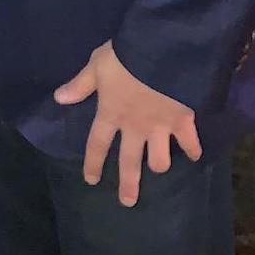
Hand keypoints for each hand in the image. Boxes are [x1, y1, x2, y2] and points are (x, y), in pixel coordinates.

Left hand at [53, 40, 200, 205]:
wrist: (160, 52)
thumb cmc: (126, 57)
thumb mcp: (97, 65)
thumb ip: (80, 84)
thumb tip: (58, 99)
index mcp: (111, 113)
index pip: (97, 144)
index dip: (93, 163)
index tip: (91, 180)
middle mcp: (134, 127)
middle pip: (129, 162)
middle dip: (128, 183)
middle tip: (128, 202)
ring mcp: (159, 128)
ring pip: (159, 160)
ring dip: (159, 164)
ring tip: (160, 166)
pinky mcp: (182, 121)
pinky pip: (189, 142)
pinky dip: (193, 149)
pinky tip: (196, 155)